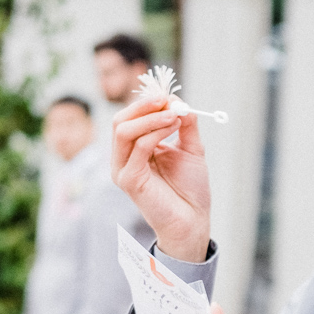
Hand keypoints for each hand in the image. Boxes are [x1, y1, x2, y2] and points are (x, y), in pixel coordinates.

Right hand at [112, 94, 210, 262]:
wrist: (193, 219)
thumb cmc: (190, 189)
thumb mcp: (190, 149)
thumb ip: (185, 124)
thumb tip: (178, 99)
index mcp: (134, 150)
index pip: (129, 118)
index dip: (146, 103)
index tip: (168, 94)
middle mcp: (124, 159)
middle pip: (120, 121)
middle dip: (143, 106)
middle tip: (167, 99)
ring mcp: (123, 170)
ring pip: (124, 131)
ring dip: (150, 117)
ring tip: (174, 114)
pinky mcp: (129, 180)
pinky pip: (138, 147)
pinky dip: (155, 132)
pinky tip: (173, 126)